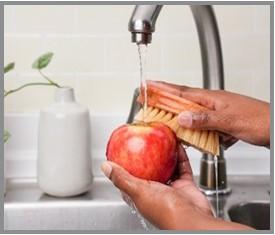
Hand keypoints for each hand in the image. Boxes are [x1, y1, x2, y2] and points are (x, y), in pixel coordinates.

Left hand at [101, 145, 251, 229]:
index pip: (129, 176)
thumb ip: (122, 179)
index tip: (126, 148)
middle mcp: (154, 191)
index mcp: (140, 194)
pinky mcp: (184, 185)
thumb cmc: (165, 212)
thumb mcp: (138, 192)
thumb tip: (105, 167)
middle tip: (147, 138)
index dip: (126, 163)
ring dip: (165, 153)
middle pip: (150, 167)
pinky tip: (177, 144)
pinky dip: (179, 155)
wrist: (192, 220)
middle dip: (149, 154)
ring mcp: (170, 187)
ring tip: (163, 138)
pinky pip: (181, 166)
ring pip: (166, 165)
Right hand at [147, 81, 269, 147]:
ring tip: (164, 122)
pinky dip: (194, 132)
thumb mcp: (230, 120)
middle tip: (148, 101)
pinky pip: (201, 126)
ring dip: (177, 118)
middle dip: (164, 101)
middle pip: (182, 102)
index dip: (163, 88)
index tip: (148, 84)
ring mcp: (215, 113)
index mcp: (211, 99)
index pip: (181, 92)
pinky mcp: (220, 123)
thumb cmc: (260, 120)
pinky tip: (192, 139)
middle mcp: (210, 104)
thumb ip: (205, 119)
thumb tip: (181, 118)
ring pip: (190, 115)